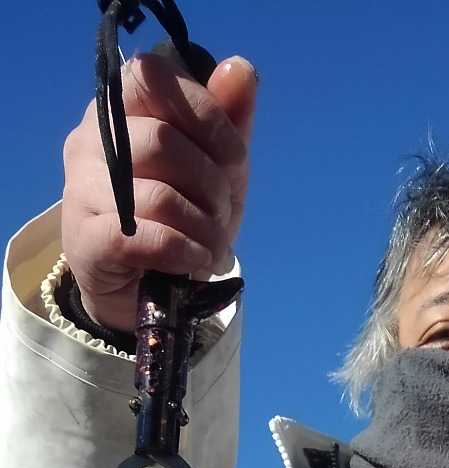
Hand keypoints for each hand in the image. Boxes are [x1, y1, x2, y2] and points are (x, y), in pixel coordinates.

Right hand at [60, 51, 256, 331]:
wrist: (142, 290)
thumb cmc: (180, 217)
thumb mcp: (216, 167)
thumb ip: (228, 119)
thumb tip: (241, 69)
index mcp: (120, 108)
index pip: (154, 77)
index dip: (205, 114)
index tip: (234, 156)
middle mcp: (90, 140)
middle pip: (161, 140)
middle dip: (210, 183)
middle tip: (221, 213)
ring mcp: (80, 190)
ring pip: (158, 196)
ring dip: (203, 227)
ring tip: (213, 245)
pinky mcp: (85, 241)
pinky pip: (145, 238)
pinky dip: (184, 252)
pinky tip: (195, 259)